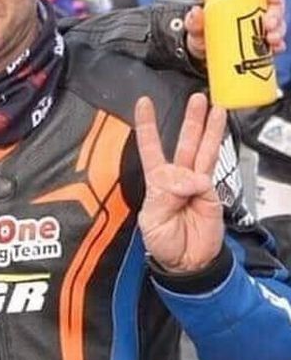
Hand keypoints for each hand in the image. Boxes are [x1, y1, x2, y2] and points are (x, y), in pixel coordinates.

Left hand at [135, 93, 226, 273]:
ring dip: (210, 130)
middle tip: (198, 98)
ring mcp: (196, 184)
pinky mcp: (211, 194)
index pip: (151, 148)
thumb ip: (166, 195)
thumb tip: (190, 179)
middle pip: (185, 143)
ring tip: (216, 108)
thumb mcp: (152, 220)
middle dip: (192, 121)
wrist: (186, 261)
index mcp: (156, 182)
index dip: (148, 126)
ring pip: (204, 151)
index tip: (143, 103)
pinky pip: (205, 178)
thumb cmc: (163, 242)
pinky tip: (197, 189)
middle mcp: (176, 178)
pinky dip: (199, 182)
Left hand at [184, 0, 284, 60]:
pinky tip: (275, 48)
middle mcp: (252, 7)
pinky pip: (275, 40)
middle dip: (276, 13)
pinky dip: (277, 44)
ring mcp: (258, 23)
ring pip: (277, 21)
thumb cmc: (200, 32)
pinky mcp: (261, 40)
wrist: (200, 53)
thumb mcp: (194, 26)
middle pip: (273, 3)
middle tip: (269, 24)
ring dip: (278, 30)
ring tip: (270, 39)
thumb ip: (194, 21)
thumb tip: (196, 12)